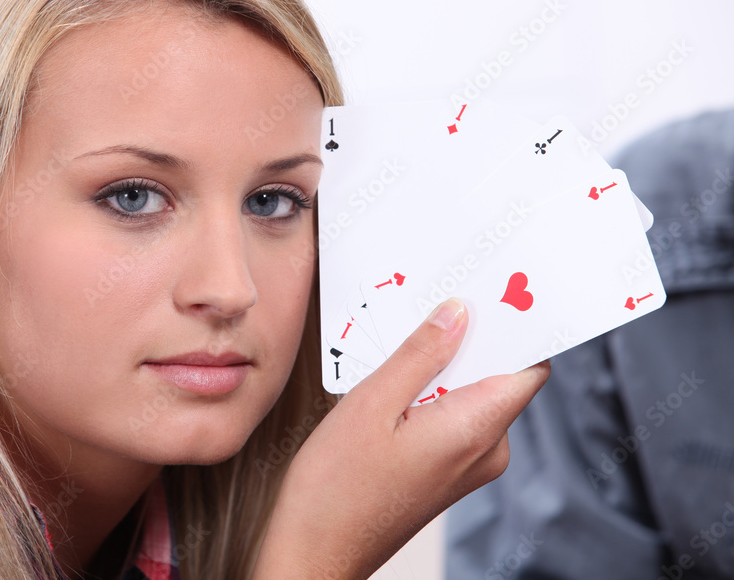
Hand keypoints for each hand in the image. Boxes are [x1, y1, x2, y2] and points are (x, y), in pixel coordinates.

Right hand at [253, 298, 549, 579]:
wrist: (315, 551)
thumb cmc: (336, 491)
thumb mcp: (371, 404)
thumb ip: (420, 355)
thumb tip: (456, 314)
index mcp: (476, 429)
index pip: (528, 365)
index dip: (515, 326)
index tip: (494, 292)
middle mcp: (485, 450)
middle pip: (497, 374)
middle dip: (466, 339)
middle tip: (426, 307)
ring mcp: (469, 464)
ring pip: (471, 393)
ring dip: (441, 366)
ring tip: (396, 350)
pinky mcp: (448, 470)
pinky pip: (454, 415)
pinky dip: (430, 392)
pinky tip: (392, 385)